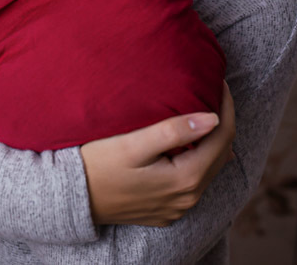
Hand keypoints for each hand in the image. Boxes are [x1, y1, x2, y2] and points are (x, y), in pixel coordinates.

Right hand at [79, 81, 235, 226]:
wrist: (71, 199)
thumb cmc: (98, 165)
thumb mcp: (133, 143)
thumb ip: (173, 131)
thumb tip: (212, 118)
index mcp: (186, 179)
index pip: (222, 136)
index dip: (226, 107)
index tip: (221, 84)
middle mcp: (188, 198)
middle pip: (221, 153)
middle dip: (221, 122)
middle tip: (214, 93)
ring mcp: (178, 208)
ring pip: (209, 169)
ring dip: (211, 142)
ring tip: (202, 113)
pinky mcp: (167, 211)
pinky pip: (194, 183)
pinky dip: (199, 160)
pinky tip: (187, 145)